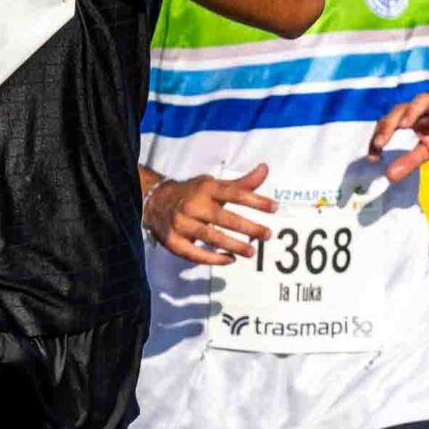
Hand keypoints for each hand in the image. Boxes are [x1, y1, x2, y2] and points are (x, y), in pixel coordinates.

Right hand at [144, 164, 275, 264]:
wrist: (154, 202)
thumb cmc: (193, 194)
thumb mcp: (214, 185)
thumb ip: (241, 183)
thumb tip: (265, 168)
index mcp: (206, 189)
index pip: (234, 193)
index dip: (255, 200)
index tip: (275, 208)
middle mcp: (193, 205)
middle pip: (224, 218)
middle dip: (248, 227)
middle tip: (267, 234)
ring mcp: (181, 224)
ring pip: (211, 237)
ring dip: (234, 245)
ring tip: (252, 251)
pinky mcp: (174, 241)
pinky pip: (195, 254)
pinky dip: (214, 259)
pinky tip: (230, 259)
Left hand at [368, 88, 428, 182]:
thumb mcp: (427, 151)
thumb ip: (409, 161)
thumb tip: (389, 177)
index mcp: (411, 119)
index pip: (389, 123)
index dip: (379, 137)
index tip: (373, 157)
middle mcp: (421, 109)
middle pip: (400, 109)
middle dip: (389, 125)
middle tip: (380, 143)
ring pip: (422, 100)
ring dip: (413, 110)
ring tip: (405, 124)